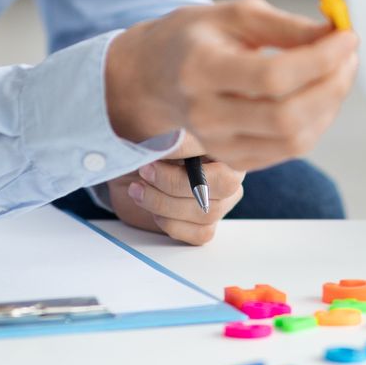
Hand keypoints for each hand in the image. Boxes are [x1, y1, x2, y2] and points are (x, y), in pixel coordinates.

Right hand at [104, 0, 358, 169]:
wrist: (156, 77)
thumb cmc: (198, 38)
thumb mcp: (236, 15)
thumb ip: (286, 26)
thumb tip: (336, 33)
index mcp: (201, 70)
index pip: (272, 77)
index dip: (320, 59)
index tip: (348, 35)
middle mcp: (206, 115)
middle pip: (287, 116)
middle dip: (333, 85)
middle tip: (349, 55)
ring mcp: (219, 145)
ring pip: (295, 139)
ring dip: (331, 103)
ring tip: (339, 70)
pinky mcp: (235, 159)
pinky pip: (291, 149)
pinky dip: (317, 120)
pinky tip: (319, 92)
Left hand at [104, 133, 244, 244]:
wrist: (133, 171)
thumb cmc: (148, 146)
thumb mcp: (156, 131)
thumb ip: (170, 134)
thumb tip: (172, 140)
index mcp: (226, 144)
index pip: (224, 149)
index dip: (189, 151)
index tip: (157, 150)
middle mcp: (232, 173)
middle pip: (223, 185)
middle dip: (175, 182)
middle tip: (144, 171)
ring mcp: (222, 202)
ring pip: (207, 212)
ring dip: (165, 204)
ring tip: (139, 190)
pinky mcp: (207, 226)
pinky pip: (200, 233)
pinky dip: (172, 224)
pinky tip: (154, 211)